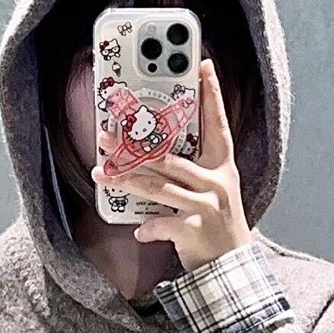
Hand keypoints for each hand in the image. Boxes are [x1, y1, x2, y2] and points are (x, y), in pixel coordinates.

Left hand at [91, 58, 251, 271]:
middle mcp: (215, 182)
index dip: (212, 95)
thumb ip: (192, 170)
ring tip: (102, 174)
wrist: (231, 266)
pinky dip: (148, 227)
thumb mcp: (215, 190)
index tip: (204, 67)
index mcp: (221, 167)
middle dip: (133, 145)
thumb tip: (154, 152)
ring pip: (158, 187)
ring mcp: (206, 205)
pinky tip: (139, 230)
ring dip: (126, 180)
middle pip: (168, 157)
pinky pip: (162, 222)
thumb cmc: (217, 225)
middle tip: (106, 136)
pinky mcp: (195, 230)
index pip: (217, 124)